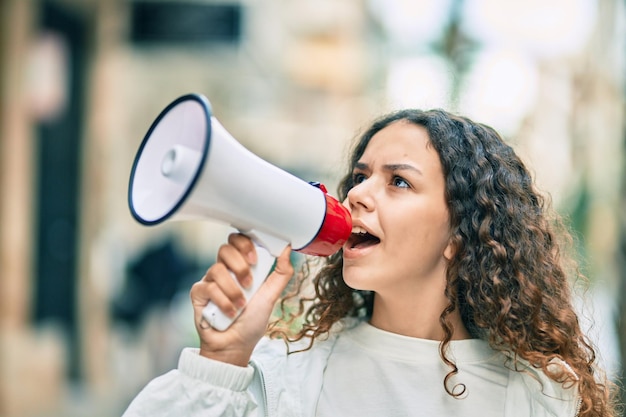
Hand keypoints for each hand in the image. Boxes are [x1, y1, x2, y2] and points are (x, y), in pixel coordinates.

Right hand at [190, 233, 292, 366]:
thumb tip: (287, 248)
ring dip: (234, 290)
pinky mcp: (198, 293)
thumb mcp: (271, 295)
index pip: (238, 241)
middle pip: (225, 248)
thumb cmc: (252, 321)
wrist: (235, 345)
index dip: (245, 244)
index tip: (256, 259)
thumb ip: (281, 272)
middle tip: (249, 282)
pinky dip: (223, 302)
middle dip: (240, 265)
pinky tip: (230, 314)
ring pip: (217, 269)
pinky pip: (209, 287)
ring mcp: (210, 281)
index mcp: (241, 266)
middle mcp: (224, 270)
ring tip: (241, 306)